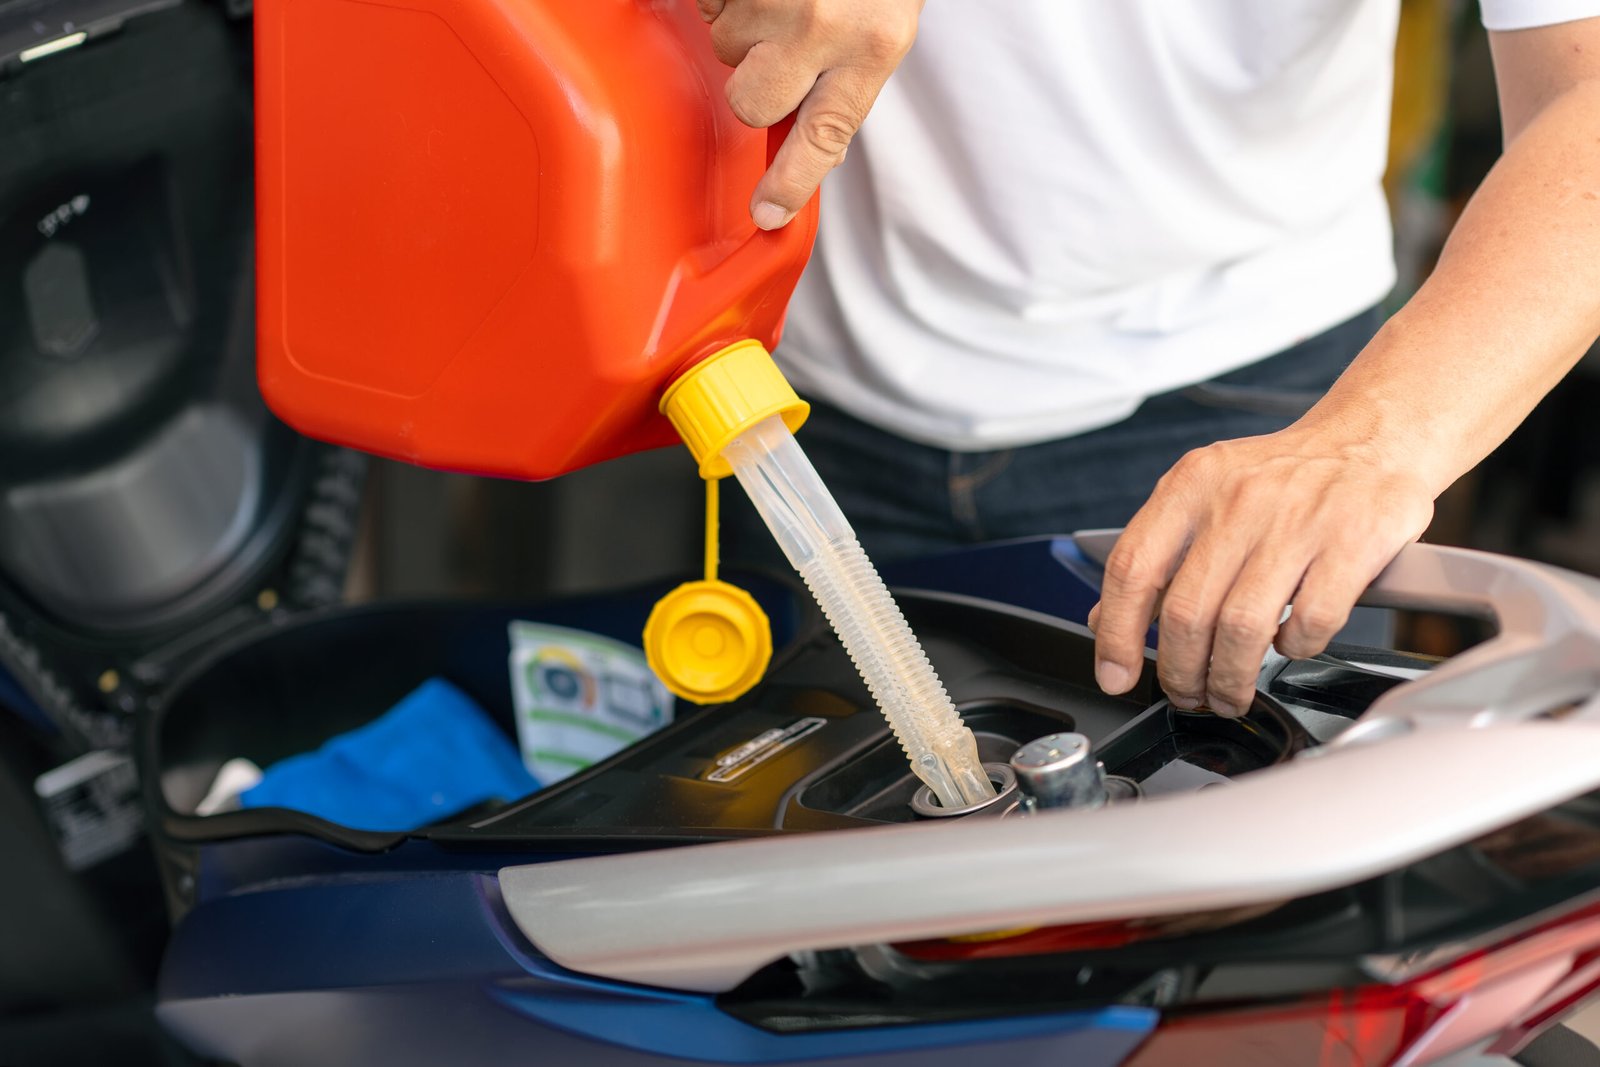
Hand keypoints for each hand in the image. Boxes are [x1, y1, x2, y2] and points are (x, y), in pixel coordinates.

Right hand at [698, 0, 920, 229]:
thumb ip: (852, 84)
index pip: (823, 137)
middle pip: (751, 103)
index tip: (769, 213)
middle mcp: (822, 25)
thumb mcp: (883, 27)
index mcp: (871, 46)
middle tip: (780, 50)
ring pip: (725, 49)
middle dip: (756, 84)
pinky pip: (707, 6)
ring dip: (743, 29)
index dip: (791, 183)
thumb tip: (822, 148)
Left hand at [1087, 427, 1434, 716]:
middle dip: (1180, 673)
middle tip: (1187, 694)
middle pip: (1186, 613)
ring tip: (1229, 693)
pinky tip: (1289, 643)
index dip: (1117, 634)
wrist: (1373, 436)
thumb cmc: (1284, 476)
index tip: (1116, 675)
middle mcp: (1239, 499)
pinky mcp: (1353, 543)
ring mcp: (1298, 521)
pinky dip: (1294, 649)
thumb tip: (1104, 621)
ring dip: (1230, 678)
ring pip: (1243, 629)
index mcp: (1192, 483)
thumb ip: (1156, 554)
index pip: (1132, 568)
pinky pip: (1309, 622)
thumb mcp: (1206, 493)